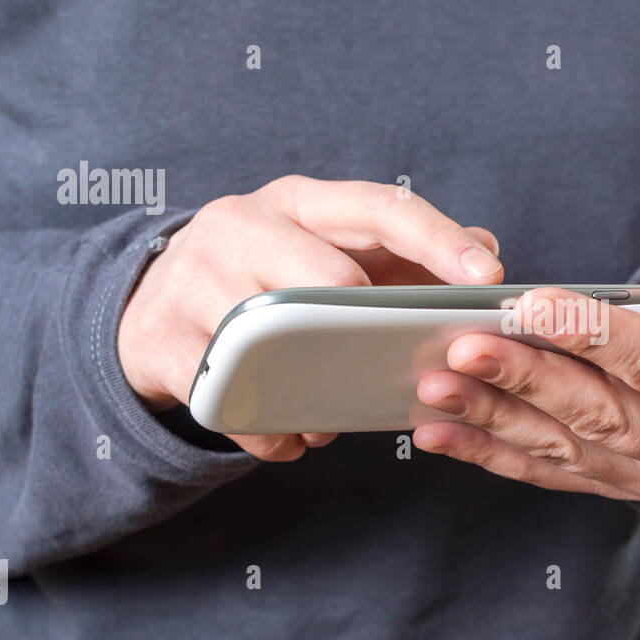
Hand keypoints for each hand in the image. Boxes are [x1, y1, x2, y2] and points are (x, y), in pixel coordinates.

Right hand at [119, 175, 502, 460]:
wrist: (151, 304)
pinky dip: (272, 432)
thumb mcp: (327, 246)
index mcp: (297, 201)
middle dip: (369, 325)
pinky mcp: (160, 341)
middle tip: (402, 364)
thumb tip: (486, 243)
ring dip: (319, 392)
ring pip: (274, 342)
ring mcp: (192, 281)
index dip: (436, 238)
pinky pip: (230, 401)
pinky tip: (295, 438)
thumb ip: (405, 251)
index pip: (377, 206)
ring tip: (341, 415)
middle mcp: (241, 226)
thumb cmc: (268, 274)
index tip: (488, 274)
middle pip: (326, 276)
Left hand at [412, 219, 639, 503]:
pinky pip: (547, 473)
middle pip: (605, 416)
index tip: (528, 304)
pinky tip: (438, 431)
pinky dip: (489, 453)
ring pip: (566, 449)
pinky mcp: (617, 488)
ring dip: (496, 418)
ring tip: (436, 385)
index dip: (594, 335)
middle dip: (529, 380)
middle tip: (464, 347)